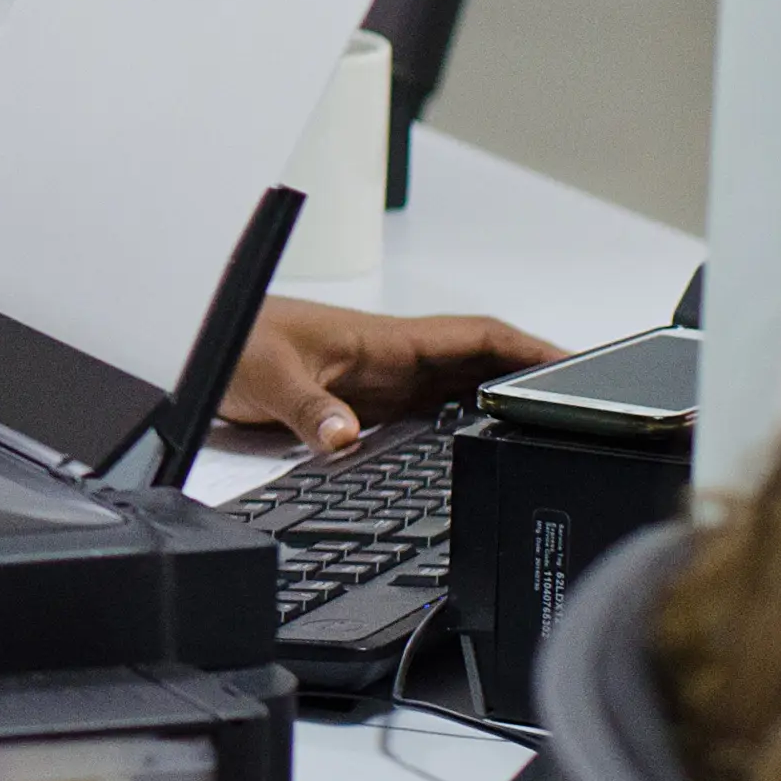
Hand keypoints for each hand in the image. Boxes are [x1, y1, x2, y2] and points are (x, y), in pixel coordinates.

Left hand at [220, 298, 559, 452]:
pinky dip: (466, 424)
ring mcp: (385, 382)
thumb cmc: (232, 342)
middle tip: (588, 408)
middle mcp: (393, 358)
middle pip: (480, 364)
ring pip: (461, 388)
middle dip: (533, 380)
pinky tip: (488, 446)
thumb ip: (307, 408)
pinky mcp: (368, 406)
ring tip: (555, 429)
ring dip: (503, 402)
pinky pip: (431, 412)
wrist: (192, 347)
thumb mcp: (268, 375)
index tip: (576, 364)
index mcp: (384, 339)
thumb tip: (343, 437)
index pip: (473, 335)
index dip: (527, 346)